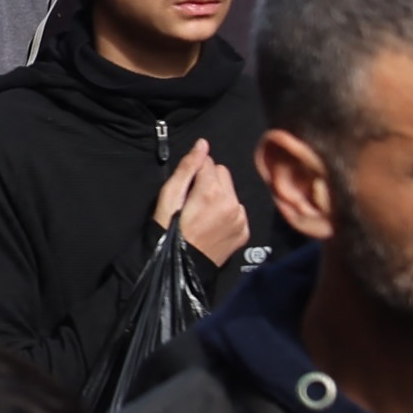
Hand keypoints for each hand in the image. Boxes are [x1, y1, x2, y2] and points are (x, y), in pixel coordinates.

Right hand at [155, 137, 249, 269]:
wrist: (181, 269)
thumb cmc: (168, 231)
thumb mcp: (168, 197)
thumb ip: (187, 168)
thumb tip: (202, 144)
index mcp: (212, 192)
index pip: (208, 162)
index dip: (194, 172)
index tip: (185, 188)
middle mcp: (232, 203)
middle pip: (223, 173)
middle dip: (209, 180)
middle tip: (192, 200)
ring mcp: (240, 219)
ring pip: (232, 191)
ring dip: (219, 196)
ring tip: (202, 213)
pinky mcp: (244, 231)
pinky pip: (238, 210)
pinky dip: (227, 213)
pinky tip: (213, 224)